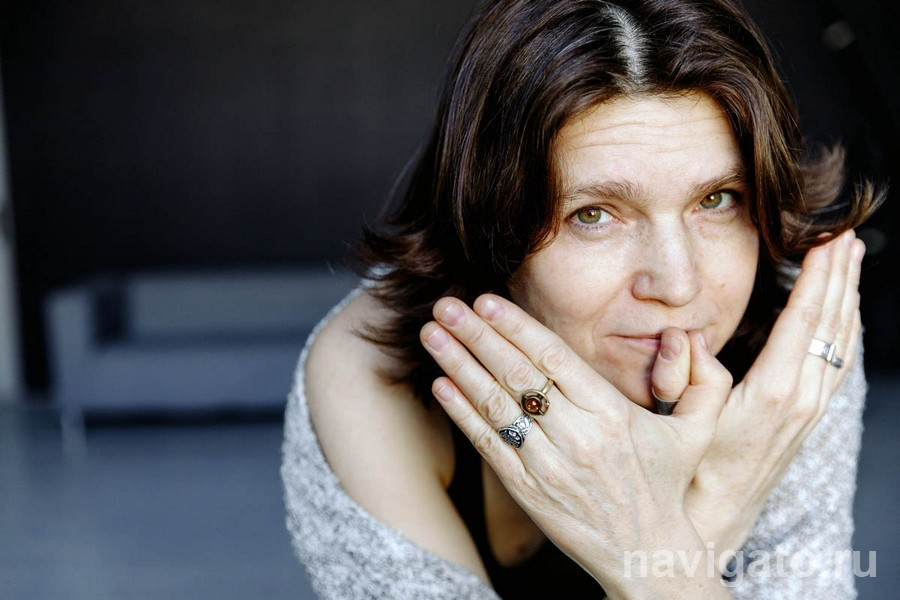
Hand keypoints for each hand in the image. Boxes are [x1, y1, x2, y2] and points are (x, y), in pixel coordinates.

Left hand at [421, 295, 732, 596]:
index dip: (516, 326)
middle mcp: (577, 437)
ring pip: (495, 406)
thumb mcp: (698, 433)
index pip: (554, 359)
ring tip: (432, 334)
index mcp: (612, 414)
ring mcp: (548, 466)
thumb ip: (703, 382)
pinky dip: (462, 413)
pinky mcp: (528, 491)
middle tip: (444, 305)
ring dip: (458, 365)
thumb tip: (691, 336)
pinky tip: (441, 384)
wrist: (646, 554)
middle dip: (476, 334)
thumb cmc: (666, 486)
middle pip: (516, 375)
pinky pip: (488, 446)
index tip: (486, 300)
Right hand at [650, 230, 864, 556]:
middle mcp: (803, 400)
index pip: (805, 320)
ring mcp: (811, 411)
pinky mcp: (808, 419)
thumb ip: (690, 372)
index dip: (819, 277)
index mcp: (775, 392)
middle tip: (846, 236)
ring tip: (852, 263)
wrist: (713, 520)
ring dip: (849, 299)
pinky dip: (845, 330)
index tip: (828, 241)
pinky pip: (838, 363)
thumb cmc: (696, 471)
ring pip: (842, 343)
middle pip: (833, 325)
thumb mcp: (686, 416)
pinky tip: (844, 315)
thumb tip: (687, 333)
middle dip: (842, 277)